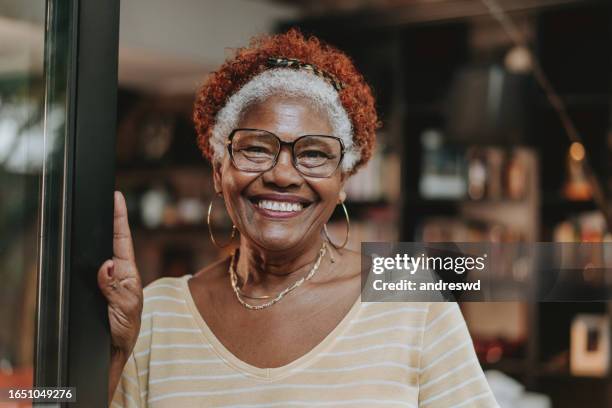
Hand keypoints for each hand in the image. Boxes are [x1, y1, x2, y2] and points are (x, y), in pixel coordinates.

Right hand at [97, 191, 142, 357]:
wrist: (115, 351)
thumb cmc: (125, 329)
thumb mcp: (125, 309)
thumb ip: (115, 289)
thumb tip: (107, 265)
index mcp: (128, 274)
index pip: (123, 240)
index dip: (120, 218)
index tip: (117, 196)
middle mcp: (118, 273)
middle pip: (111, 241)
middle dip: (110, 219)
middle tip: (106, 197)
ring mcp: (106, 280)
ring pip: (98, 253)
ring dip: (97, 238)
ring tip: (96, 215)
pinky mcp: (95, 289)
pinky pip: (87, 269)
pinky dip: (84, 258)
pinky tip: (81, 248)